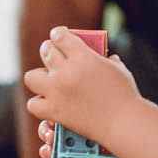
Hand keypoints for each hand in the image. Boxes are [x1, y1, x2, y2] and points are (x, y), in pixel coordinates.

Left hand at [23, 26, 139, 144]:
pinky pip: (33, 104)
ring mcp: (57, 92)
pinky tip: (49, 101)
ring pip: (31, 76)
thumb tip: (105, 56)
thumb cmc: (125, 95)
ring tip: (49, 80)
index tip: (59, 35)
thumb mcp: (117, 68)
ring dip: (39, 76)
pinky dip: (39, 103)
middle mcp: (66, 71)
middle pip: (46, 51)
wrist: (124, 123)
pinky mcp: (55, 111)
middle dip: (50, 50)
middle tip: (54, 55)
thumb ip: (106, 59)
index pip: (59, 36)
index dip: (58, 34)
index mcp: (82, 56)